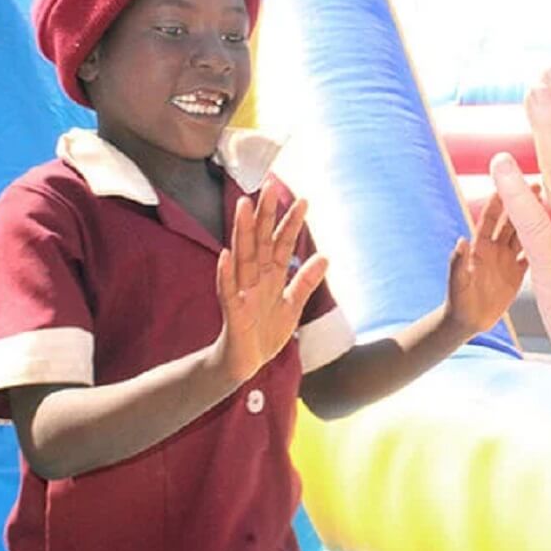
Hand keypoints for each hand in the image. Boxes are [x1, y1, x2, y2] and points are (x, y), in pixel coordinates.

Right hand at [214, 186, 328, 383]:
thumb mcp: (292, 306)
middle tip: (270, 186)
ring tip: (244, 207)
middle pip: (261, 241)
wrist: (245, 364)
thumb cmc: (265, 333)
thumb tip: (325, 256)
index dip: (292, 223)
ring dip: (243, 233)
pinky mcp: (233, 312)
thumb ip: (306, 282)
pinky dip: (225, 274)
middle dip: (266, 216)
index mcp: (271, 277)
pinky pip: (227, 291)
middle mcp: (255, 279)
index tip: (304, 200)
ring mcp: (242, 293)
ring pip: (242, 257)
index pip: (283, 244)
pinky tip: (225, 255)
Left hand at [445, 192, 529, 335]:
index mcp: (480, 247)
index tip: (509, 180)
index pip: (490, 217)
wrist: (466, 321)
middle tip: (539, 184)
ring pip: (525, 234)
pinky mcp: (517, 274)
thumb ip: (458, 262)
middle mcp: (495, 249)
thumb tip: (460, 240)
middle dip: (523, 201)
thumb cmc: (457, 301)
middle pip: (512, 220)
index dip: (500, 199)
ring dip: (537, 219)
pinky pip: (533, 256)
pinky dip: (545, 246)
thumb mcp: (457, 283)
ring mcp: (507, 260)